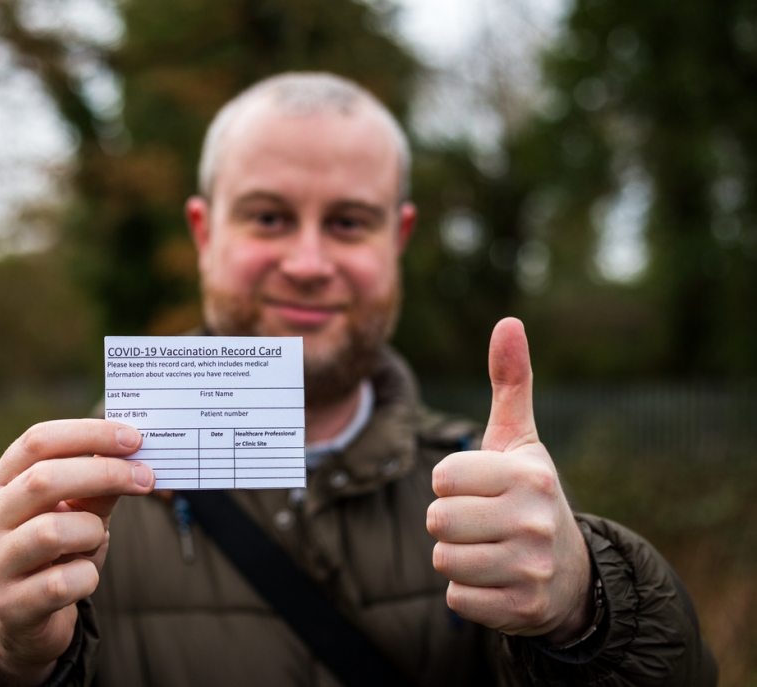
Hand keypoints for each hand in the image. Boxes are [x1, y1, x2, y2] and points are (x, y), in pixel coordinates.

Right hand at [0, 419, 153, 686]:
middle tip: (145, 478)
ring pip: (53, 532)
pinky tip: (85, 577)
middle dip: (104, 474)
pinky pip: (63, 583)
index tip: (133, 438)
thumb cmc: (59, 551)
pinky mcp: (11, 604)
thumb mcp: (79, 511)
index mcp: (2, 483)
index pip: (38, 441)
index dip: (88, 434)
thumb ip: (99, 485)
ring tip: (95, 540)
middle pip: (43, 479)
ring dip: (92, 532)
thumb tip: (133, 453)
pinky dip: (88, 577)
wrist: (26, 617)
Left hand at [426, 318, 592, 642]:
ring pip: (443, 560)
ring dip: (456, 557)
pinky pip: (457, 599)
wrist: (570, 573)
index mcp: (528, 474)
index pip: (441, 477)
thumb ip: (510, 382)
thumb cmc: (527, 494)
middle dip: (449, 522)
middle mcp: (535, 520)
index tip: (479, 488)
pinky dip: (467, 593)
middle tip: (482, 523)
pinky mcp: (523, 609)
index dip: (450, 483)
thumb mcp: (521, 440)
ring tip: (489, 550)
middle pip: (438, 520)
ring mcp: (532, 568)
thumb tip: (509, 321)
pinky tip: (496, 580)